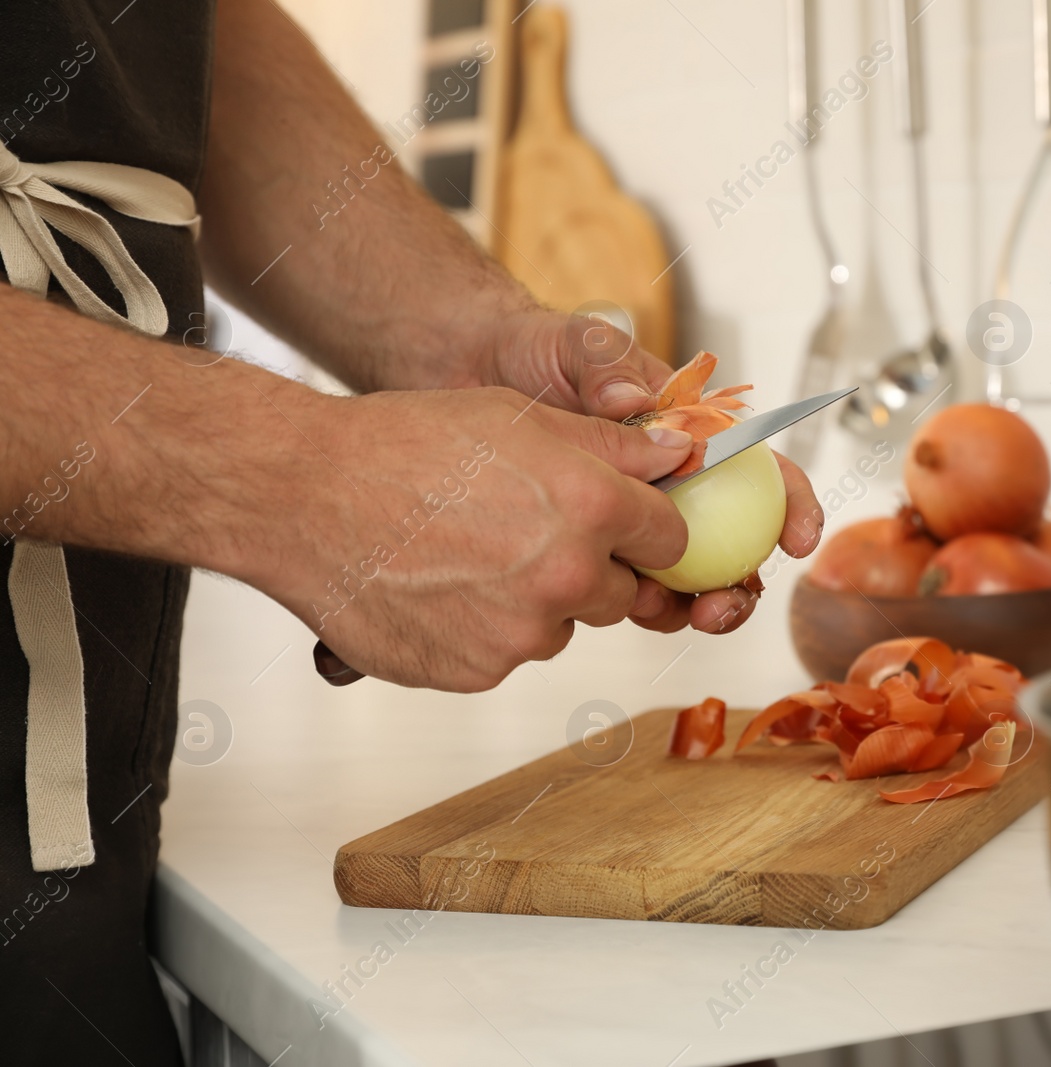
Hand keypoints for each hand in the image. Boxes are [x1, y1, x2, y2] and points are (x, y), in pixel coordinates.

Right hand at [255, 386, 696, 690]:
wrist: (303, 497)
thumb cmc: (403, 444)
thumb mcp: (518, 416)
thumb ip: (612, 445)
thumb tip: (679, 454)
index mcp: (590, 504)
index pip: (670, 538)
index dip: (645, 527)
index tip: (623, 522)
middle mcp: (568, 574)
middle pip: (620, 591)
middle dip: (588, 567)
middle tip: (522, 532)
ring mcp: (522, 632)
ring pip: (561, 624)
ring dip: (535, 601)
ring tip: (467, 554)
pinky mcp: (478, 671)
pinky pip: (507, 654)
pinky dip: (484, 630)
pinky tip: (439, 587)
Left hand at [474, 308, 825, 634]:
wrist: (469, 375)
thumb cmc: (537, 351)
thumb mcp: (577, 343)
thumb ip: (608, 366)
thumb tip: (634, 398)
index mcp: (690, 433)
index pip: (760, 470)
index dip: (792, 506)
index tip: (797, 539)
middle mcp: (674, 484)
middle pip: (735, 543)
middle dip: (743, 583)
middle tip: (725, 603)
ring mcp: (636, 521)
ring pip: (689, 578)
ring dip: (696, 606)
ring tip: (680, 615)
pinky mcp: (595, 548)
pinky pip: (629, 590)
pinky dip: (638, 608)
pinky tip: (620, 609)